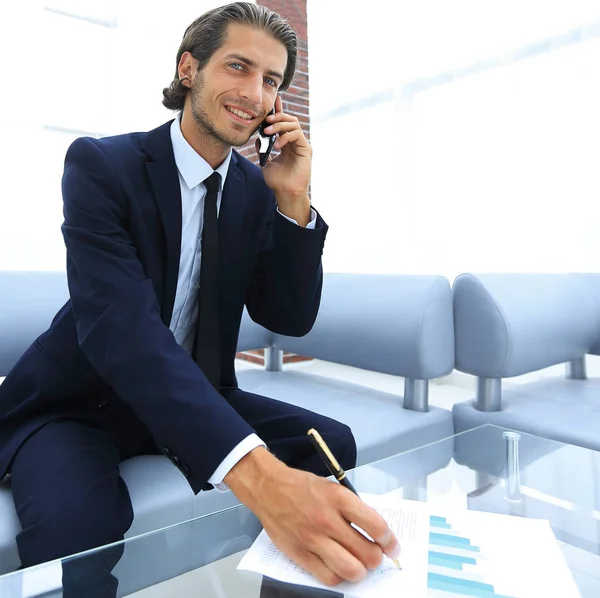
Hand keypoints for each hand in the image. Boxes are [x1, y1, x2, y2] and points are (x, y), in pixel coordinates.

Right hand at [225, 448, 400, 585]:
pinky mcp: (299, 554)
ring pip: (351, 570)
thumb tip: (374, 531)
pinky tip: (340, 568)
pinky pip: (328, 577)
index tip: (393, 546)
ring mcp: (313, 539)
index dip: (390, 540)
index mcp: (339, 498)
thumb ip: (352, 508)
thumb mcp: (332, 487)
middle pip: (367, 552)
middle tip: (376, 555)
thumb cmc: (303, 487)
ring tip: (359, 564)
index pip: (376, 525)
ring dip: (361, 571)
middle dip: (377, 558)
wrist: (268, 488)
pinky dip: (340, 576)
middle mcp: (327, 520)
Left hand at [255, 95, 311, 225]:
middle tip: (266, 121)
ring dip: (279, 125)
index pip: (283, 123)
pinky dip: (286, 136)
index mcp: (286, 143)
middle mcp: (295, 142)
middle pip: (290, 120)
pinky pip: (297, 135)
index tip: (273, 102)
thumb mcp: (265, 162)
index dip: (279, 112)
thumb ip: (262, 149)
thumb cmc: (277, 181)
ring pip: (294, 124)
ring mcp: (301, 145)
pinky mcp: (306, 149)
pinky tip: (278, 145)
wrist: (285, 192)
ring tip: (268, 131)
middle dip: (277, 117)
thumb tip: (257, 138)